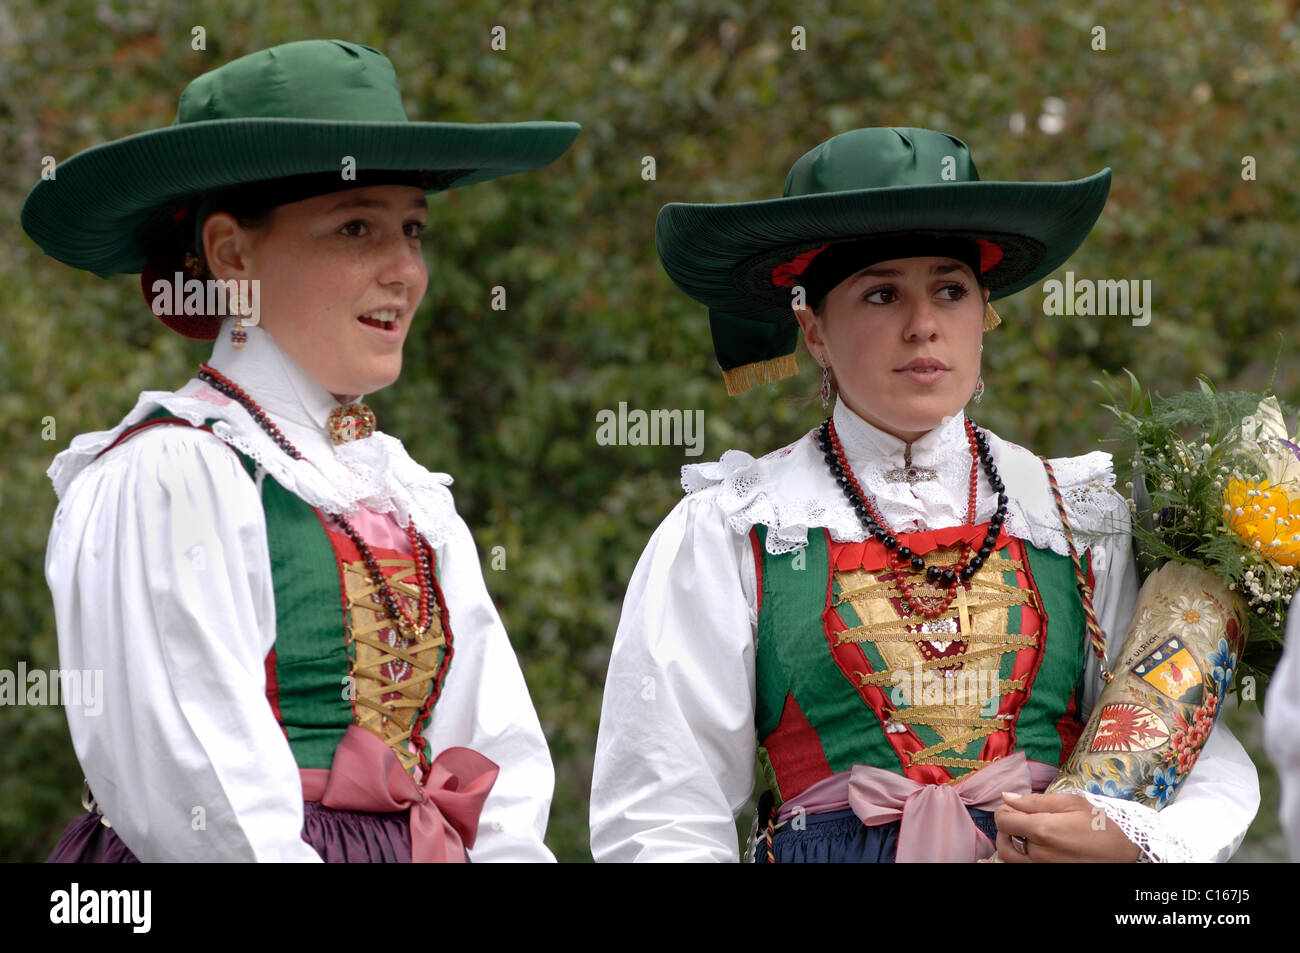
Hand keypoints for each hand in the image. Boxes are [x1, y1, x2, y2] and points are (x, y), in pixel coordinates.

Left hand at [994, 791, 1141, 862]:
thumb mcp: (1071, 803)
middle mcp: (1039, 853)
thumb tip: (1007, 796)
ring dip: (1010, 843)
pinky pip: (1024, 867)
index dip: (1004, 809)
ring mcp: (1043, 868)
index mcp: (1043, 830)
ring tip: (1024, 833)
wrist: (1125, 854)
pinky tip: (1034, 847)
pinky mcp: (1049, 874)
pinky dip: (1021, 857)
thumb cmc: (1101, 825)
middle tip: (1018, 817)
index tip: (1015, 806)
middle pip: (1003, 839)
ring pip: (1010, 857)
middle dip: (1005, 825)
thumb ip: (1035, 800)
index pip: (1002, 820)